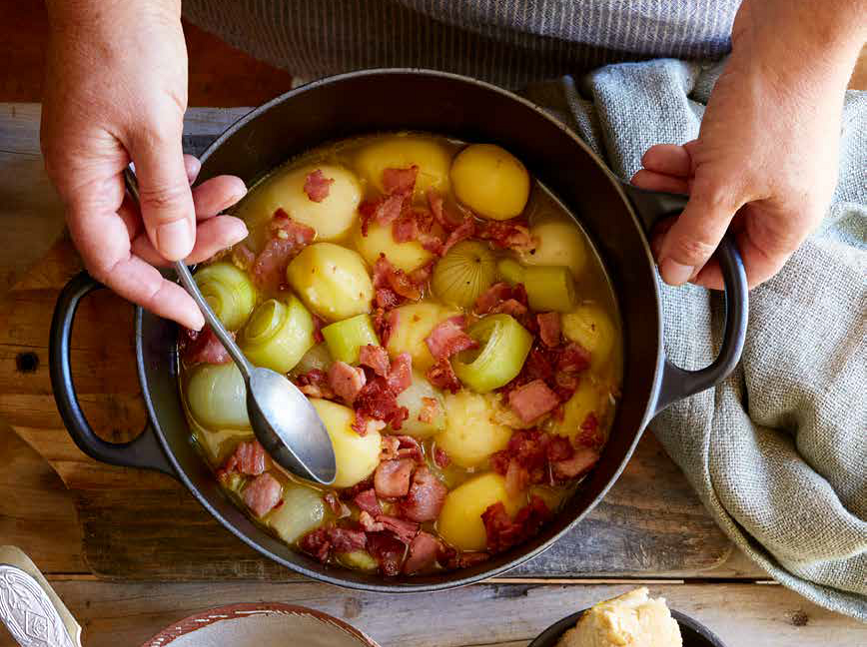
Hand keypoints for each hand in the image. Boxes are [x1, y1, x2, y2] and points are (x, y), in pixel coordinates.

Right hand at [41, 0, 247, 328]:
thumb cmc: (123, 44)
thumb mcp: (153, 127)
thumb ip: (166, 195)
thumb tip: (175, 250)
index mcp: (81, 177)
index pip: (110, 261)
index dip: (150, 292)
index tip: (189, 313)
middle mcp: (88, 174)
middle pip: (139, 237)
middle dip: (190, 239)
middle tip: (234, 231)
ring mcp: (106, 156)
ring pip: (153, 209)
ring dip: (197, 208)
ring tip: (234, 190)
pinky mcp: (126, 137)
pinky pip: (156, 180)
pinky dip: (185, 185)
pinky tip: (207, 175)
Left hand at [631, 0, 863, 288]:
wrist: (787, 36)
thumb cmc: (771, 111)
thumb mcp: (721, 187)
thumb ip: (695, 234)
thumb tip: (674, 273)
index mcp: (788, 221)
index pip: (745, 269)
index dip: (704, 272)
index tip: (669, 263)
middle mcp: (781, 197)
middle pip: (721, 231)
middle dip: (679, 223)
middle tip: (649, 220)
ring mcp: (765, 166)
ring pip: (709, 194)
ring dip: (671, 189)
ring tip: (643, 179)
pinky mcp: (749, 138)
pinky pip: (710, 163)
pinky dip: (681, 162)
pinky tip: (656, 156)